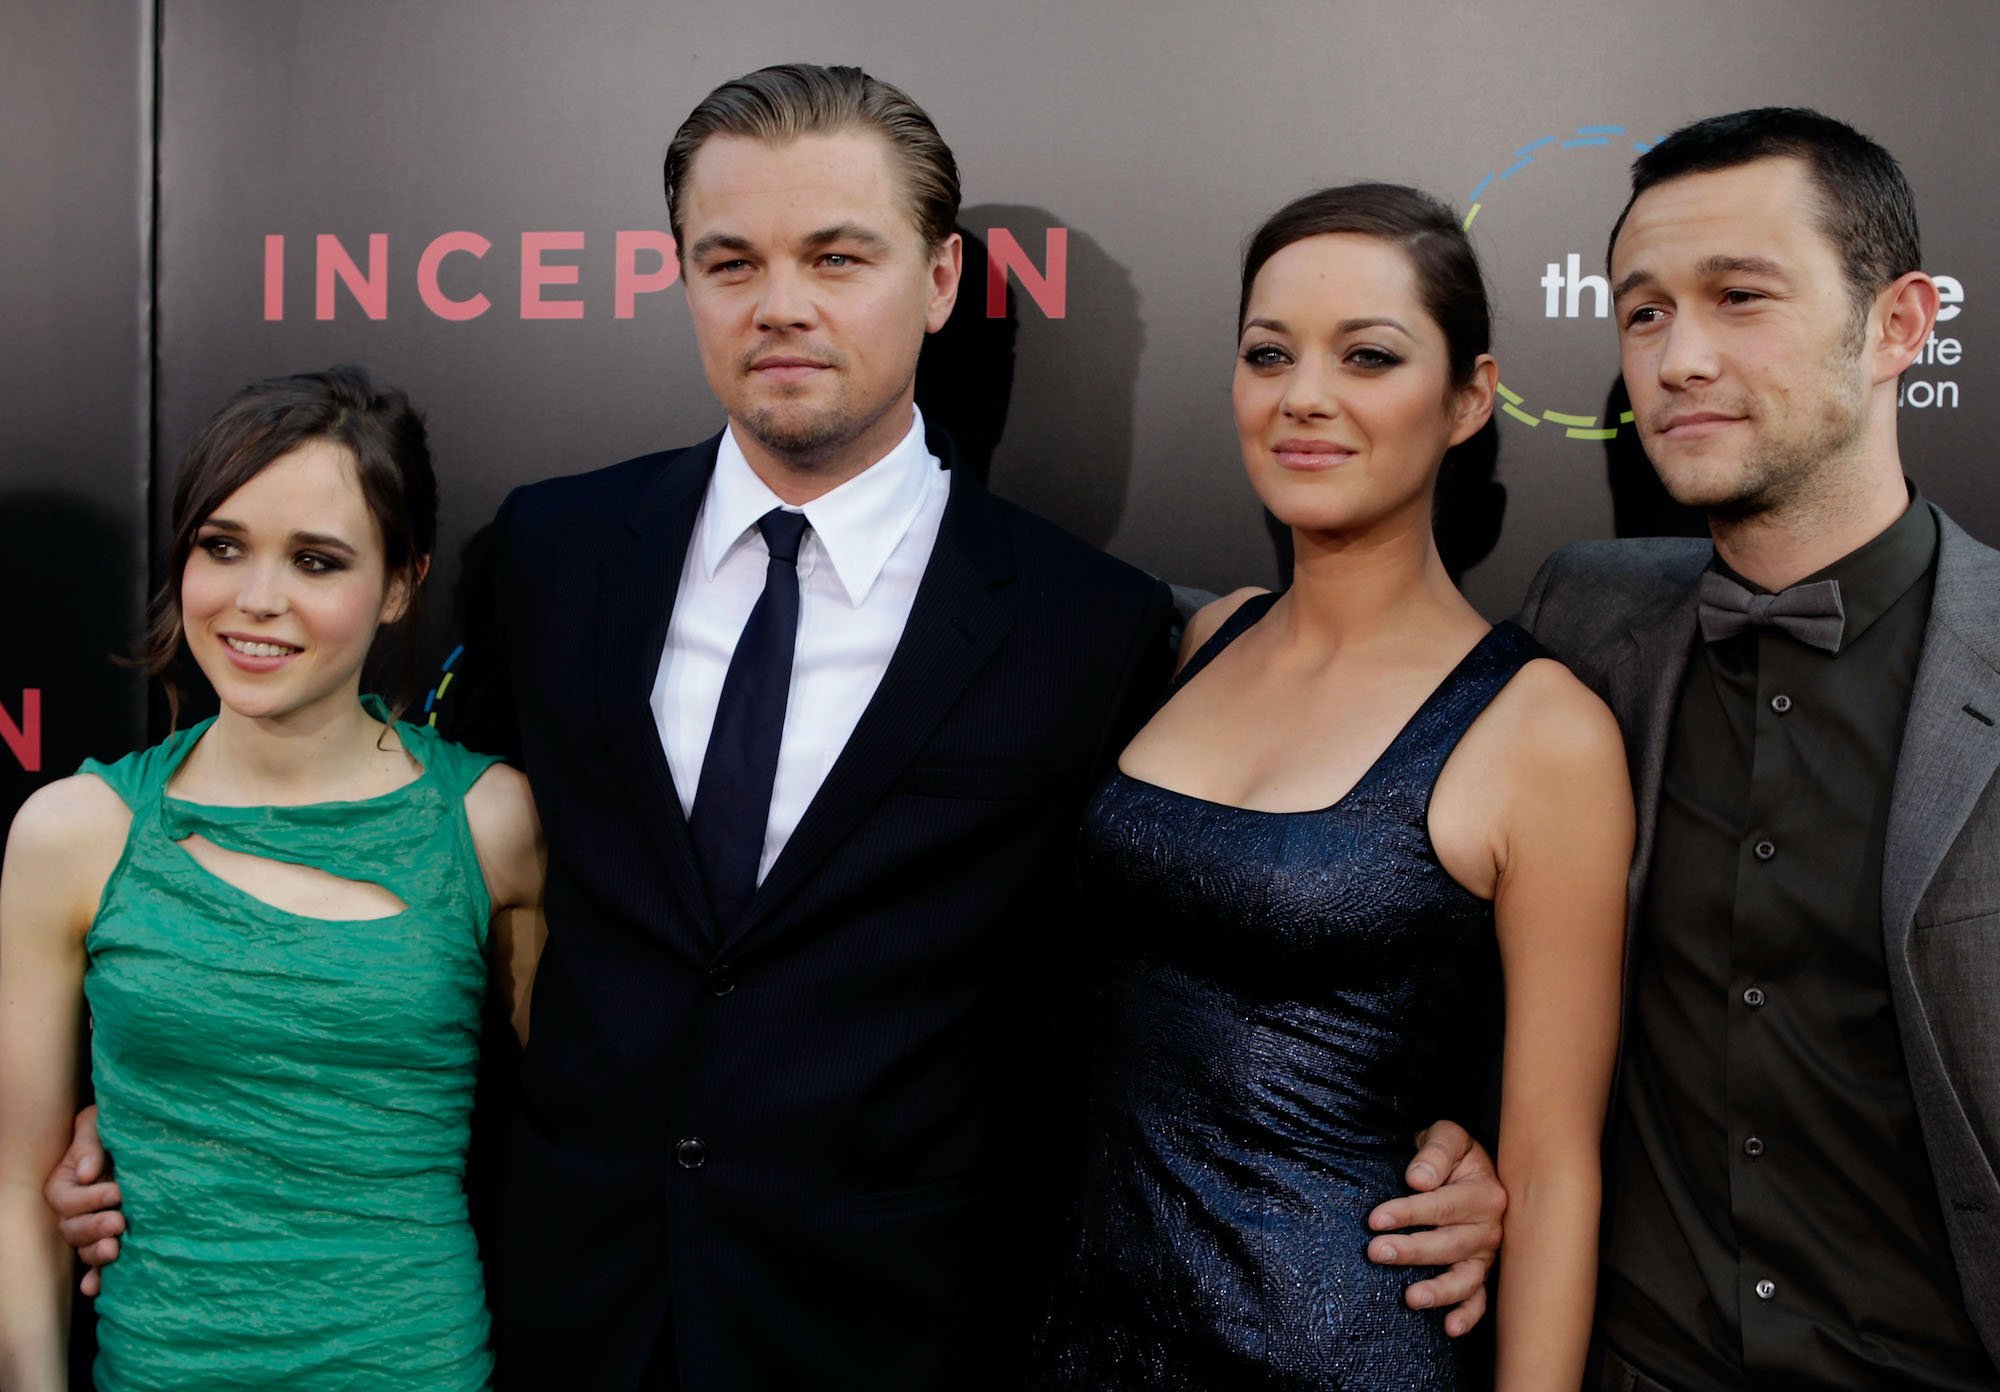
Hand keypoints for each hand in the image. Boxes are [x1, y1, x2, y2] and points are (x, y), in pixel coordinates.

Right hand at [42, 1104, 123, 1295]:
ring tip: (115, 1249)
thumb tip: (88, 1173)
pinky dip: (95, 1278)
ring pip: (84, 1249)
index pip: (67, 1200)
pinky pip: (96, 1265)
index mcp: (65, 1184)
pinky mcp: (110, 1238)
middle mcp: (74, 1211)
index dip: (90, 1199)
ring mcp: (91, 1227)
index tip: (117, 1192)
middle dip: (95, 1227)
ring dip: (96, 1254)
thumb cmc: (113, 1128)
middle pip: (72, 1229)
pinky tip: (96, 1288)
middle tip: (119, 1222)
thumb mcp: (98, 1125)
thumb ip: (90, 1143)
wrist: (138, 1139)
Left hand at [1364, 1119, 1506, 1336]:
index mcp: (1485, 1193)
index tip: (1375, 1220)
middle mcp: (1490, 1228)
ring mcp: (1487, 1254)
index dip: (1408, 1213)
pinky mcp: (1482, 1273)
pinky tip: (1450, 1328)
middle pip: (1449, 1244)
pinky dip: (1468, 1316)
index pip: (1442, 1206)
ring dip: (1439, 1290)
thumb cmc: (1454, 1154)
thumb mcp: (1447, 1136)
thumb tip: (1418, 1180)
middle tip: (1376, 1252)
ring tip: (1410, 1298)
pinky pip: (1479, 1299)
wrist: (1472, 1168)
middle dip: (1411, 1250)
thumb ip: (1435, 1152)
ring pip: (1466, 1278)